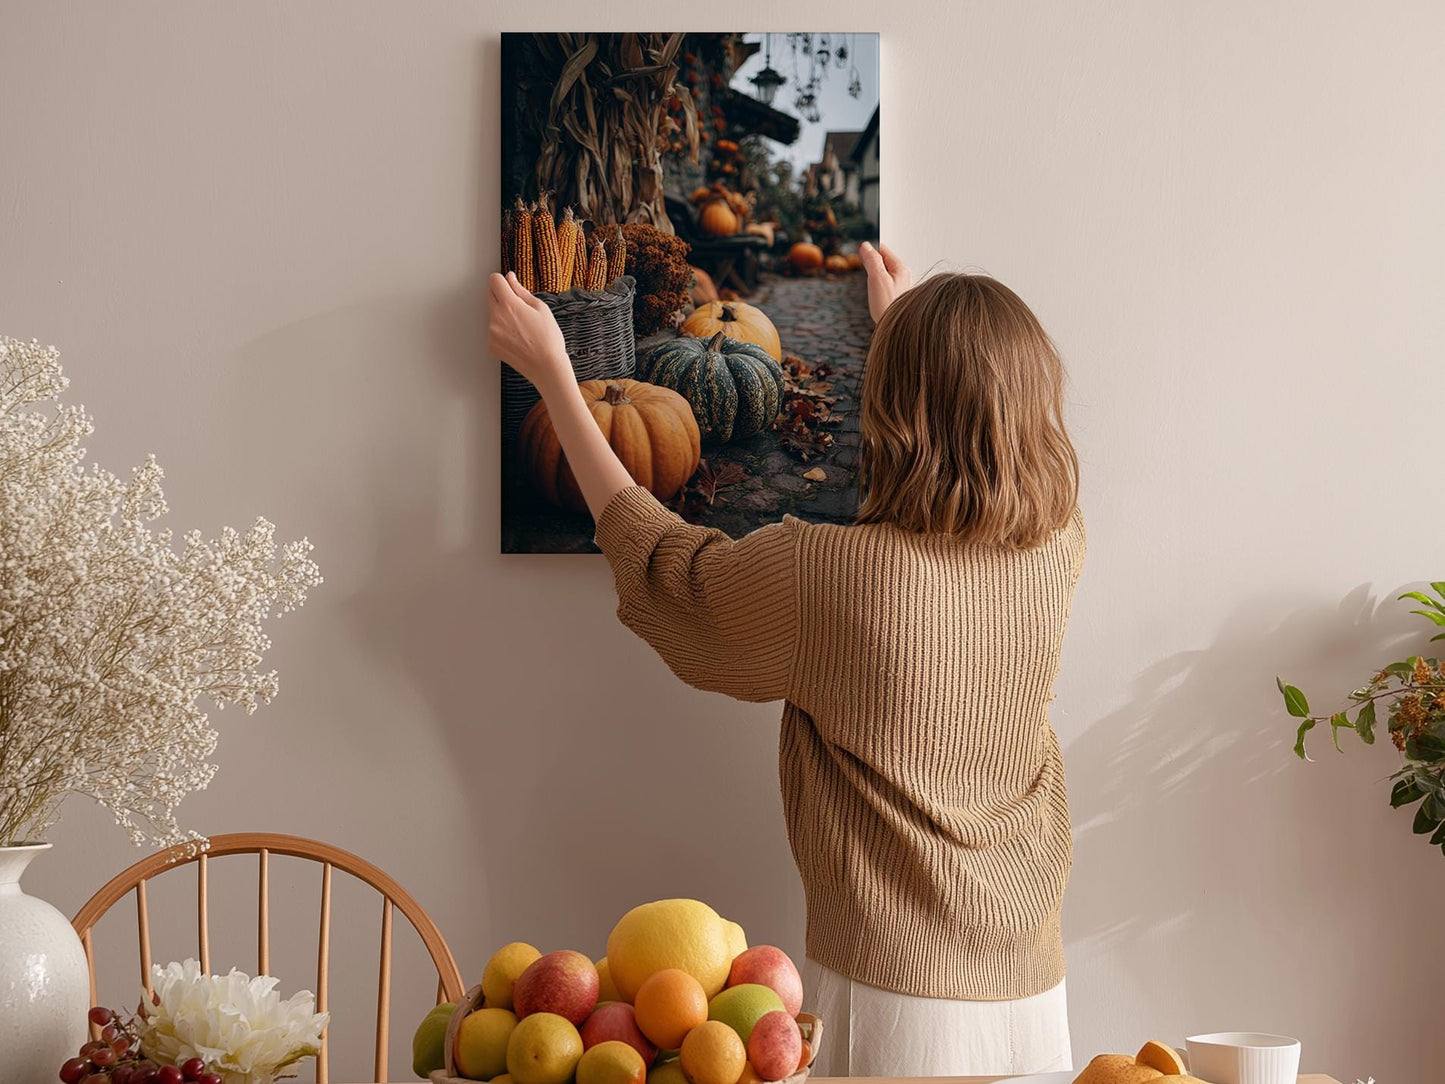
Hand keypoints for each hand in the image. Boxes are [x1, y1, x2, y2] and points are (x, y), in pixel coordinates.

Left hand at [487, 272, 570, 388]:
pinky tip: (517, 337)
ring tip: (521, 326)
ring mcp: (491, 332)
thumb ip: (521, 291)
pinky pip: (493, 329)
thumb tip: (510, 278)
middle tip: (518, 306)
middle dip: (501, 294)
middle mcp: (496, 317)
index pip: (494, 280)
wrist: (547, 367)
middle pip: (489, 294)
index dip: (502, 280)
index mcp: (509, 305)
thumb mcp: (540, 308)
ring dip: (501, 313)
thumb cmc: (548, 339)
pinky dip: (501, 329)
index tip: (509, 284)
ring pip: (492, 313)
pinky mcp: (491, 344)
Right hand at [859, 241, 911, 321]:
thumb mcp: (877, 279)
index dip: (870, 252)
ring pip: (882, 273)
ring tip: (874, 291)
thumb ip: (872, 260)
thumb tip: (866, 246)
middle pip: (882, 261)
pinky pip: (883, 284)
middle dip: (871, 266)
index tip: (860, 258)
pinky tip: (876, 298)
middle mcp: (902, 275)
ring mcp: (899, 285)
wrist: (896, 330)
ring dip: (873, 278)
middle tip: (868, 279)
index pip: (883, 249)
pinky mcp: (895, 295)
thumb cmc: (888, 306)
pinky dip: (876, 288)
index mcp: (900, 268)